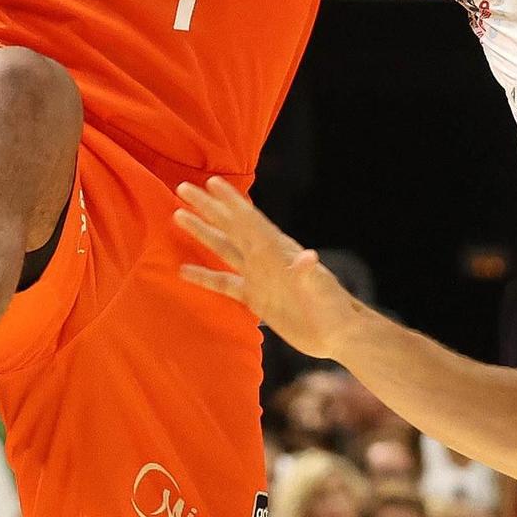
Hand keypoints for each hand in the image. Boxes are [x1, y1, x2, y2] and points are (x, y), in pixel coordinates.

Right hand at [175, 179, 358, 357]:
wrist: (338, 333)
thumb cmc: (334, 307)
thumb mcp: (323, 289)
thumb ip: (311, 274)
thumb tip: (308, 257)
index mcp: (278, 251)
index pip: (250, 221)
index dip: (232, 201)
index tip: (212, 182)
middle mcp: (266, 259)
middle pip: (231, 227)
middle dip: (209, 208)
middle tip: (183, 188)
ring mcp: (260, 277)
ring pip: (224, 250)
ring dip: (203, 233)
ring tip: (178, 216)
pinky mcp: (256, 299)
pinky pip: (225, 284)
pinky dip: (205, 277)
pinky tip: (184, 270)